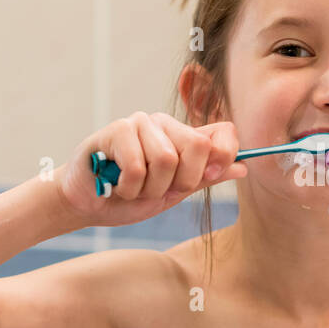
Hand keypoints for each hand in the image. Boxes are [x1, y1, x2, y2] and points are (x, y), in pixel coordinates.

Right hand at [56, 113, 247, 226]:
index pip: (224, 132)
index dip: (224, 156)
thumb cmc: (129, 197)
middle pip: (199, 147)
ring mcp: (141, 123)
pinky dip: (129, 187)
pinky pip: (138, 166)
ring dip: (149, 189)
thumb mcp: (174, 193)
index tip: (208, 176)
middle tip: (159, 190)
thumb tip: (242, 168)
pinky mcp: (117, 129)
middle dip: (181, 182)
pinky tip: (116, 184)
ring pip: (167, 160)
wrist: (86, 204)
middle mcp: (165, 124)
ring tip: (133, 188)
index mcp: (184, 136)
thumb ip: (205, 178)